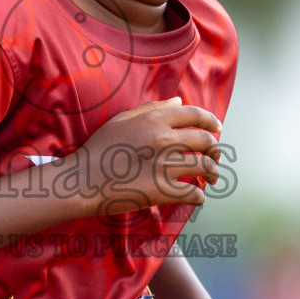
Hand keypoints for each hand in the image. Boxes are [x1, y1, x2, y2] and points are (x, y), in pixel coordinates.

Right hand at [71, 98, 221, 215]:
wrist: (82, 180)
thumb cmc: (99, 149)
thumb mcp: (122, 120)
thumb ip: (152, 108)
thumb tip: (178, 101)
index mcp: (155, 120)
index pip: (195, 115)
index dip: (211, 121)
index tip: (217, 128)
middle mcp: (164, 140)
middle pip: (206, 141)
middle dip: (215, 150)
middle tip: (214, 158)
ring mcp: (164, 166)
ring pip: (205, 167)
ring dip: (214, 174)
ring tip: (212, 179)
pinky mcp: (162, 191)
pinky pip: (194, 193)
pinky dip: (200, 196)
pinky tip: (197, 197)